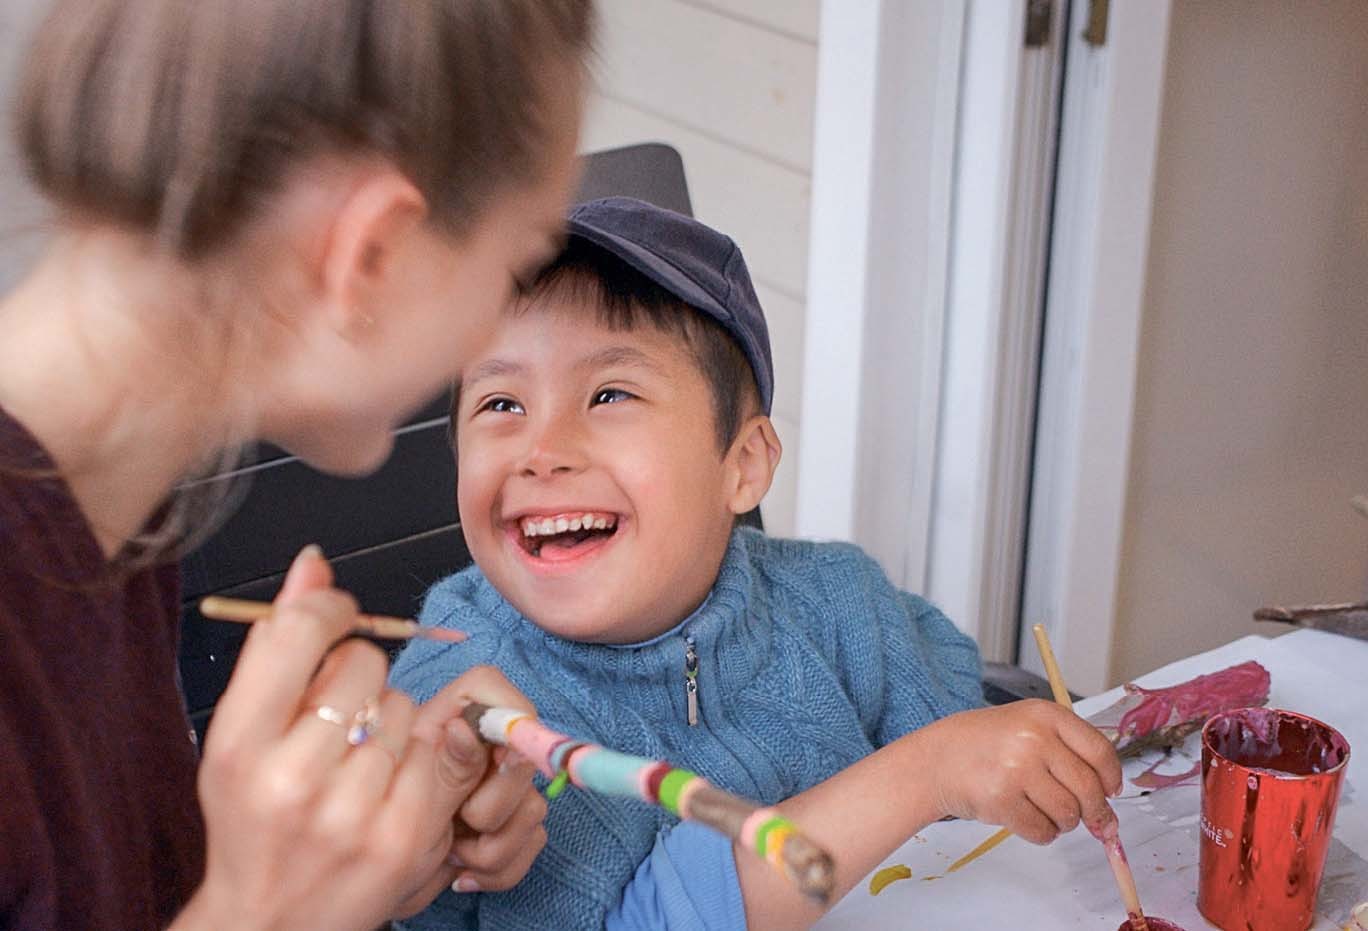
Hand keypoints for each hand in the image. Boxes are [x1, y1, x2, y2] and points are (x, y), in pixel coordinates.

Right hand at [176, 546, 492, 930]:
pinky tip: (385, 788)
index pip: (298, 633)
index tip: (334, 612)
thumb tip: (314, 563)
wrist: (269, 922)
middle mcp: (290, 778)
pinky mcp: (402, 836)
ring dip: (387, 722)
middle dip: (358, 674)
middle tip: (336, 716)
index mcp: (237, 745)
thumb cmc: (252, 819)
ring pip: (402, 707)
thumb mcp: (238, 736)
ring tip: (355, 762)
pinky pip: (432, 754)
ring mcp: (351, 812)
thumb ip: (276, 647)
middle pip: (363, 665)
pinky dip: (416, 761)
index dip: (327, 606)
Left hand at [391, 667, 547, 915]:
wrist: (372, 896)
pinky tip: (463, 875)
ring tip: (453, 856)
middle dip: (498, 801)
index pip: (487, 686)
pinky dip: (500, 868)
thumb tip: (464, 727)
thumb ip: (445, 768)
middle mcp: (475, 751)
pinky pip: (533, 839)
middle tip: (462, 821)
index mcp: (443, 727)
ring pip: (533, 804)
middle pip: (522, 751)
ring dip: (495, 845)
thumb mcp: (407, 809)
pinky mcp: (509, 825)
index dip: (505, 712)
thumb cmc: (372, 847)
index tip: (502, 756)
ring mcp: (497, 789)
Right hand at [921, 700, 1121, 843]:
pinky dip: (1041, 833)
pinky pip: (1043, 831)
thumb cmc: (985, 744)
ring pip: (1068, 814)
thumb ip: (1068, 754)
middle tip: (1091, 819)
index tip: (1110, 791)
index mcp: (1045, 714)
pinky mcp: (1001, 800)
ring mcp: (1016, 769)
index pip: (1099, 751)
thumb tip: (1108, 803)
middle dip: (1094, 811)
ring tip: (1042, 809)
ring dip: (1062, 822)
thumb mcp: (1028, 727)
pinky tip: (1025, 817)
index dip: (1111, 778)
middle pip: (1089, 789)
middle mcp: (1033, 738)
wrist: (937, 759)